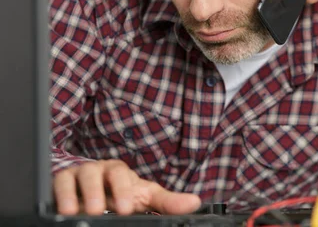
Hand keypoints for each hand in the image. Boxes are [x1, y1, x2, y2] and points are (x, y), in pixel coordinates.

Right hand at [53, 159, 200, 214]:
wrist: (95, 194)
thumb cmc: (122, 193)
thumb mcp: (145, 198)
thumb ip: (168, 202)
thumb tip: (195, 203)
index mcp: (120, 172)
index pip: (122, 174)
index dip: (123, 189)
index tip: (126, 208)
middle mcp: (99, 169)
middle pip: (97, 171)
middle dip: (97, 191)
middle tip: (99, 210)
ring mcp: (80, 174)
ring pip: (76, 175)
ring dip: (76, 194)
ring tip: (76, 211)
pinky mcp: (62, 182)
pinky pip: (58, 183)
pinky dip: (60, 195)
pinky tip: (62, 209)